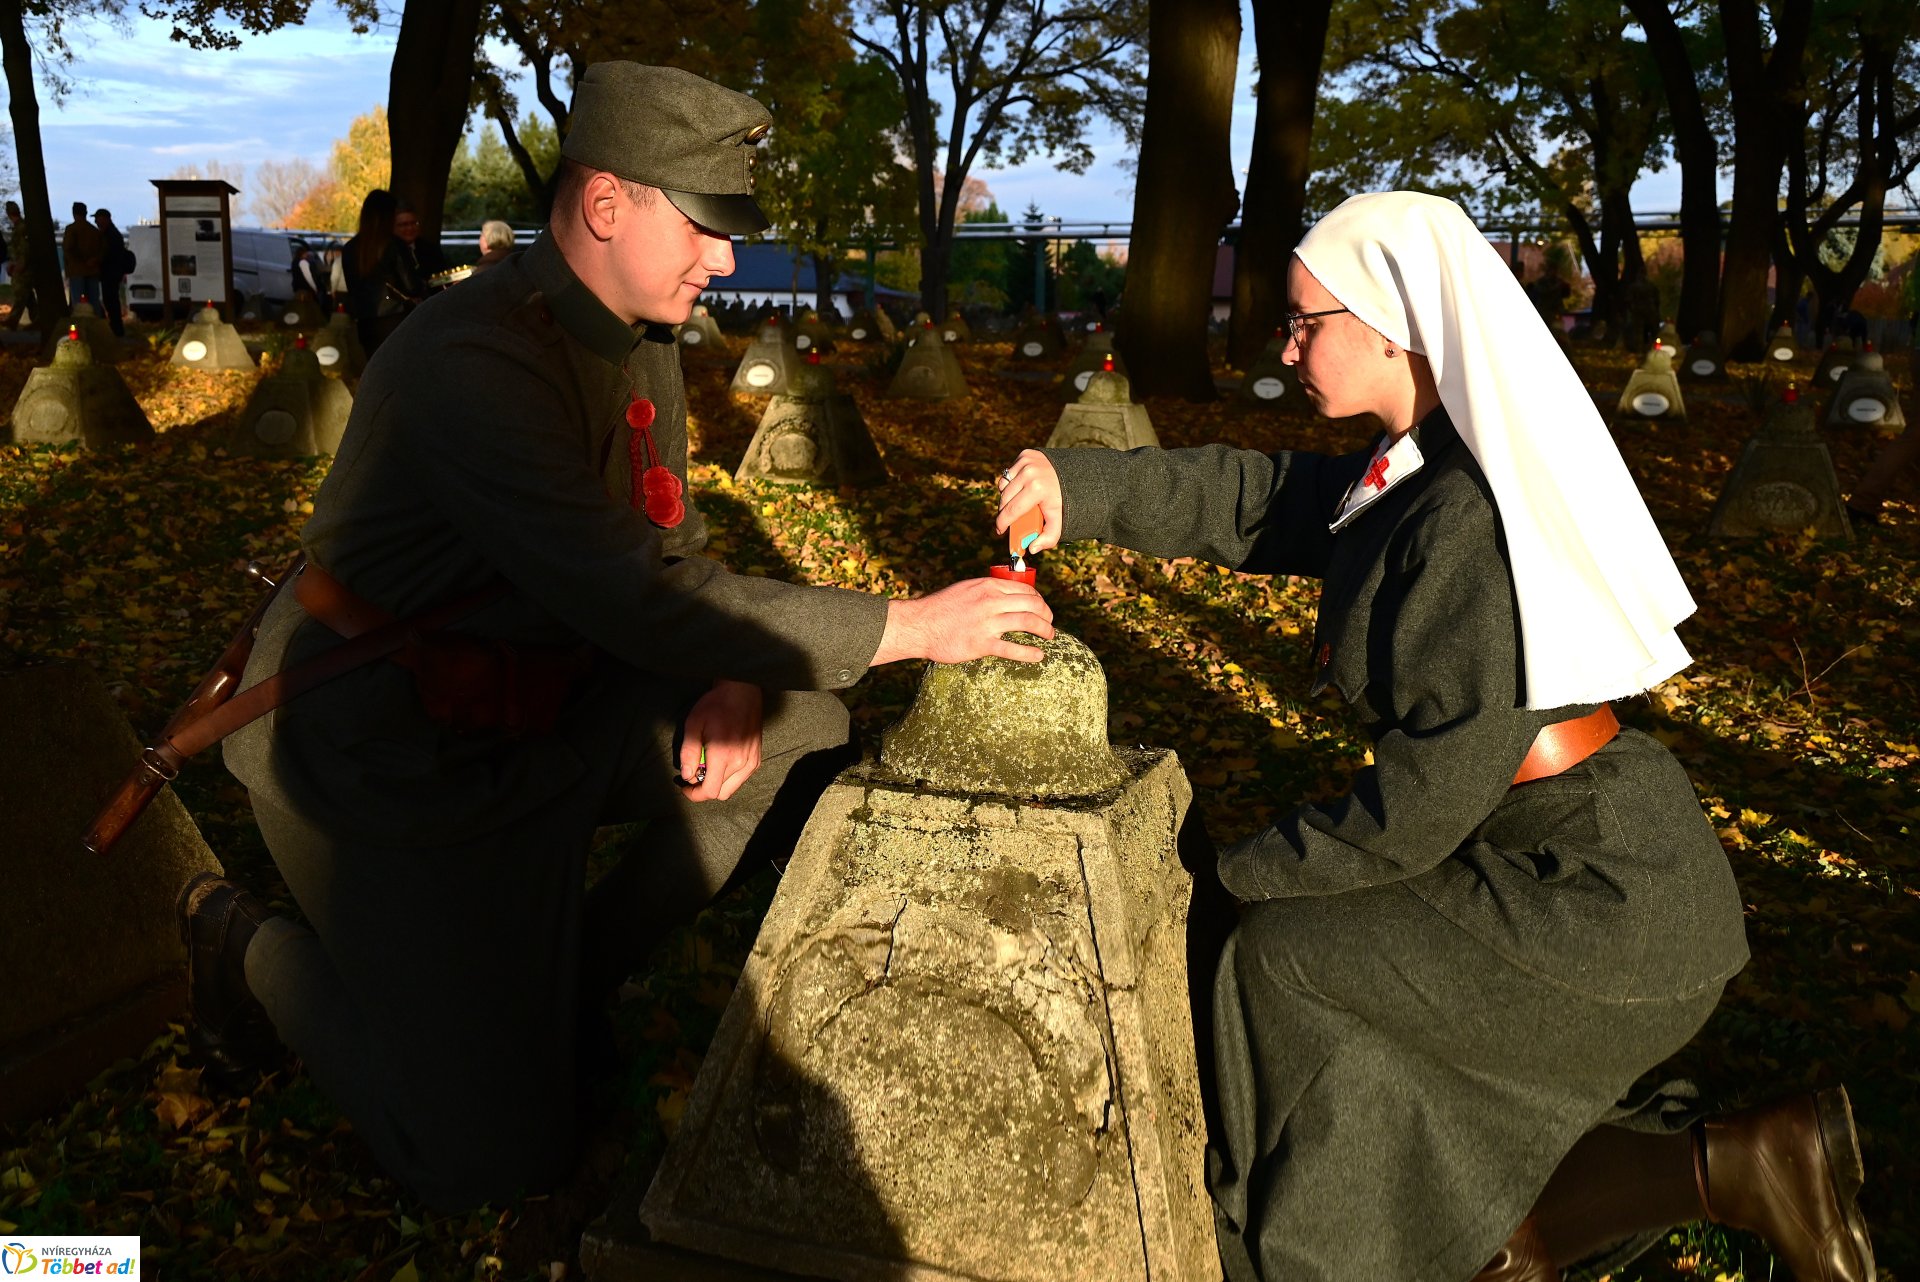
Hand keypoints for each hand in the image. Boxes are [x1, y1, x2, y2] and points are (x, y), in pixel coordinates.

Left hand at [677, 678, 763, 801]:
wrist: (742, 692)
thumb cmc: (716, 706)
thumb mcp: (694, 724)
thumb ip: (689, 753)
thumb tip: (687, 775)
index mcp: (723, 756)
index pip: (710, 791)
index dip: (694, 795)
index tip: (685, 787)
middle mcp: (740, 763)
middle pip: (720, 793)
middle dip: (704, 789)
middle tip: (695, 774)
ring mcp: (751, 762)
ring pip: (731, 789)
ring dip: (717, 784)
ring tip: (708, 767)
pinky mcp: (757, 759)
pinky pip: (741, 780)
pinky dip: (728, 778)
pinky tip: (722, 762)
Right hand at [872, 577, 1055, 665]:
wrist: (920, 625)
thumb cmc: (941, 607)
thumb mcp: (966, 589)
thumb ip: (987, 591)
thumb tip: (1007, 596)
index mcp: (988, 586)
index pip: (1026, 589)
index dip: (1040, 599)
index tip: (1042, 608)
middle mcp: (991, 601)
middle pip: (1033, 604)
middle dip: (1047, 615)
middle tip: (1050, 624)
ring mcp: (987, 623)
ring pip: (1028, 622)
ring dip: (1045, 631)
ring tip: (1050, 637)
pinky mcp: (981, 644)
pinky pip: (1013, 649)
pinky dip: (1030, 653)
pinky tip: (1039, 656)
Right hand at [995, 449, 1062, 553]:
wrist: (1075, 472)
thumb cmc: (1064, 499)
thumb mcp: (1060, 519)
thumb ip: (1048, 538)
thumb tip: (1032, 549)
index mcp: (1037, 489)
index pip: (1012, 510)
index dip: (1002, 523)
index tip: (1000, 531)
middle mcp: (1029, 473)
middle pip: (1004, 499)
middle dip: (1004, 513)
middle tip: (1008, 521)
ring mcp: (1026, 462)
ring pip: (1004, 486)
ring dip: (1007, 497)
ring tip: (1017, 503)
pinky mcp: (1025, 454)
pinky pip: (1009, 473)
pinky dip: (1011, 483)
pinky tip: (1022, 488)